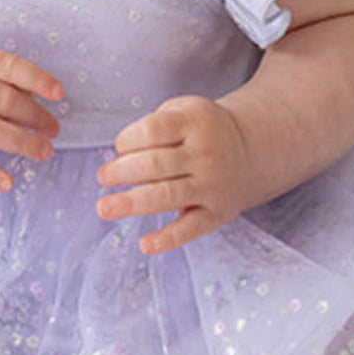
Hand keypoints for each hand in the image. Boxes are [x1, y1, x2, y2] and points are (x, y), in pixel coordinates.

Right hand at [0, 46, 62, 191]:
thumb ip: (13, 82)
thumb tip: (49, 97)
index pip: (8, 66)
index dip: (36, 79)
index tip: (59, 94)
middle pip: (3, 100)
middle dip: (34, 116)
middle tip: (54, 130)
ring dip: (22, 142)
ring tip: (45, 151)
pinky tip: (8, 183)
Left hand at [96, 94, 255, 256]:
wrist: (250, 149)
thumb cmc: (203, 130)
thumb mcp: (184, 109)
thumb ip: (154, 126)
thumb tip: (122, 161)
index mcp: (195, 122)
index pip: (151, 131)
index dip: (127, 140)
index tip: (121, 147)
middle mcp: (205, 154)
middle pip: (154, 164)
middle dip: (120, 172)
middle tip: (103, 176)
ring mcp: (211, 185)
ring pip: (166, 196)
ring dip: (130, 204)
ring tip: (104, 208)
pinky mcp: (215, 214)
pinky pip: (189, 229)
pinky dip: (167, 239)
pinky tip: (145, 244)